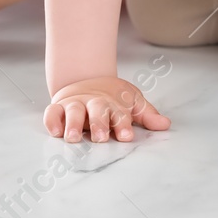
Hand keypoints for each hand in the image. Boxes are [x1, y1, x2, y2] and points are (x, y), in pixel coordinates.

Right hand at [45, 77, 170, 142]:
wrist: (85, 79)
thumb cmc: (112, 97)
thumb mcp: (131, 101)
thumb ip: (146, 114)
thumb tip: (165, 124)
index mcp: (112, 103)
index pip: (119, 113)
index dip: (122, 124)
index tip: (126, 136)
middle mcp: (93, 103)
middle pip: (96, 110)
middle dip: (98, 123)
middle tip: (101, 137)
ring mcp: (74, 104)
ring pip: (73, 111)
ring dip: (72, 123)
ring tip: (73, 138)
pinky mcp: (58, 108)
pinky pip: (52, 113)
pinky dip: (52, 121)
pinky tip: (55, 132)